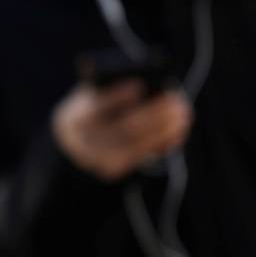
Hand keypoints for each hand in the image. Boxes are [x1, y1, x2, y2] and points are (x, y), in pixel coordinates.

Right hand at [51, 80, 191, 181]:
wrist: (71, 143)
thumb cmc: (91, 110)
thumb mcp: (89, 95)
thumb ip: (107, 87)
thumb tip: (144, 86)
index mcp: (74, 117)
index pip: (96, 107)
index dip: (117, 97)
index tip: (139, 86)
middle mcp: (82, 141)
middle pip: (123, 129)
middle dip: (154, 114)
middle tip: (176, 100)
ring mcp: (96, 159)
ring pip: (136, 144)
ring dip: (165, 129)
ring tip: (184, 114)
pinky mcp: (111, 170)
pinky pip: (141, 157)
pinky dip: (163, 143)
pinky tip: (179, 131)